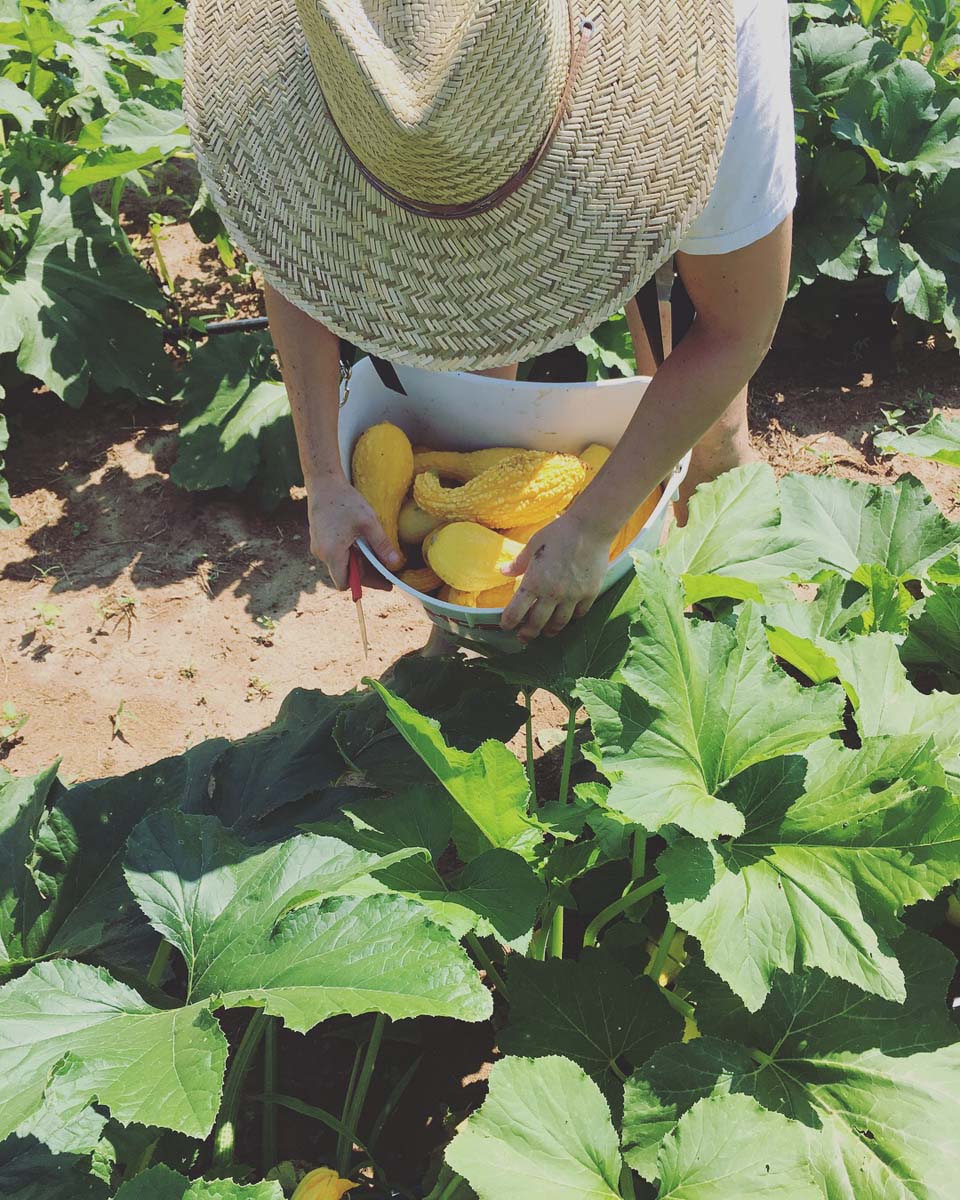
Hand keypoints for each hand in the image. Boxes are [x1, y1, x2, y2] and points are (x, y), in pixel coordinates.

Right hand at [307, 475, 400, 590]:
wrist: (323, 482)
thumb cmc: (345, 501)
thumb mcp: (368, 523)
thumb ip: (381, 545)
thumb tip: (395, 563)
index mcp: (332, 553)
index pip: (345, 583)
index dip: (365, 585)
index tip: (384, 583)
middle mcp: (322, 554)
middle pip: (345, 574)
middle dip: (367, 575)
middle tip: (388, 573)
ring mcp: (318, 546)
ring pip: (342, 563)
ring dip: (359, 563)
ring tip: (379, 558)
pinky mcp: (319, 539)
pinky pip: (337, 553)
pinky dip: (351, 554)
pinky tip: (364, 546)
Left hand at [500, 513, 609, 640]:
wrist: (590, 528)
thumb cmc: (559, 532)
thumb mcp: (533, 544)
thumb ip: (519, 563)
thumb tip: (503, 572)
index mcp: (534, 581)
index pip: (516, 611)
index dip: (509, 622)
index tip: (506, 626)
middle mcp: (552, 594)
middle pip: (537, 623)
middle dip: (528, 633)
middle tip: (523, 637)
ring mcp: (572, 596)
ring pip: (559, 623)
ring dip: (550, 630)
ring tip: (546, 632)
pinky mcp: (589, 593)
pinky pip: (579, 613)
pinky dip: (572, 618)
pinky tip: (568, 617)